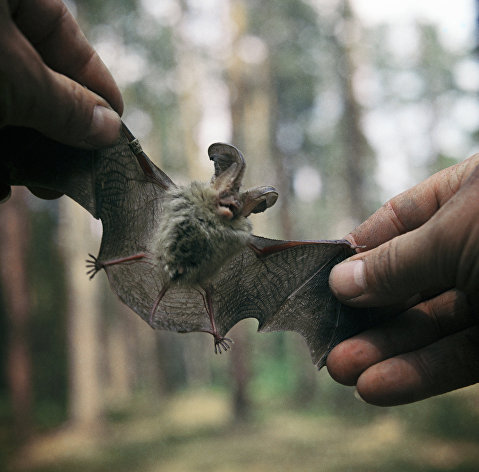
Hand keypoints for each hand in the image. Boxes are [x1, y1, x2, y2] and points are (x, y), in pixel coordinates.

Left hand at [0, 0, 122, 199]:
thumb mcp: (14, 77)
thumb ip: (65, 104)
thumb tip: (112, 128)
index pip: (63, 36)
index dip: (95, 83)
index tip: (116, 124)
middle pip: (37, 78)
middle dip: (58, 131)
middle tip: (78, 170)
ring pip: (9, 106)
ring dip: (26, 152)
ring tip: (42, 185)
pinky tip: (3, 182)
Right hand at [328, 154, 478, 405]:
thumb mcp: (458, 232)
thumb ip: (397, 261)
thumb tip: (341, 279)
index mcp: (470, 195)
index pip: (401, 219)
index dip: (362, 247)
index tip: (327, 275)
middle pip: (410, 280)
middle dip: (367, 309)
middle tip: (326, 336)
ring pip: (432, 325)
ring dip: (385, 350)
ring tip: (342, 369)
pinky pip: (463, 357)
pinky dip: (419, 373)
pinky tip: (379, 385)